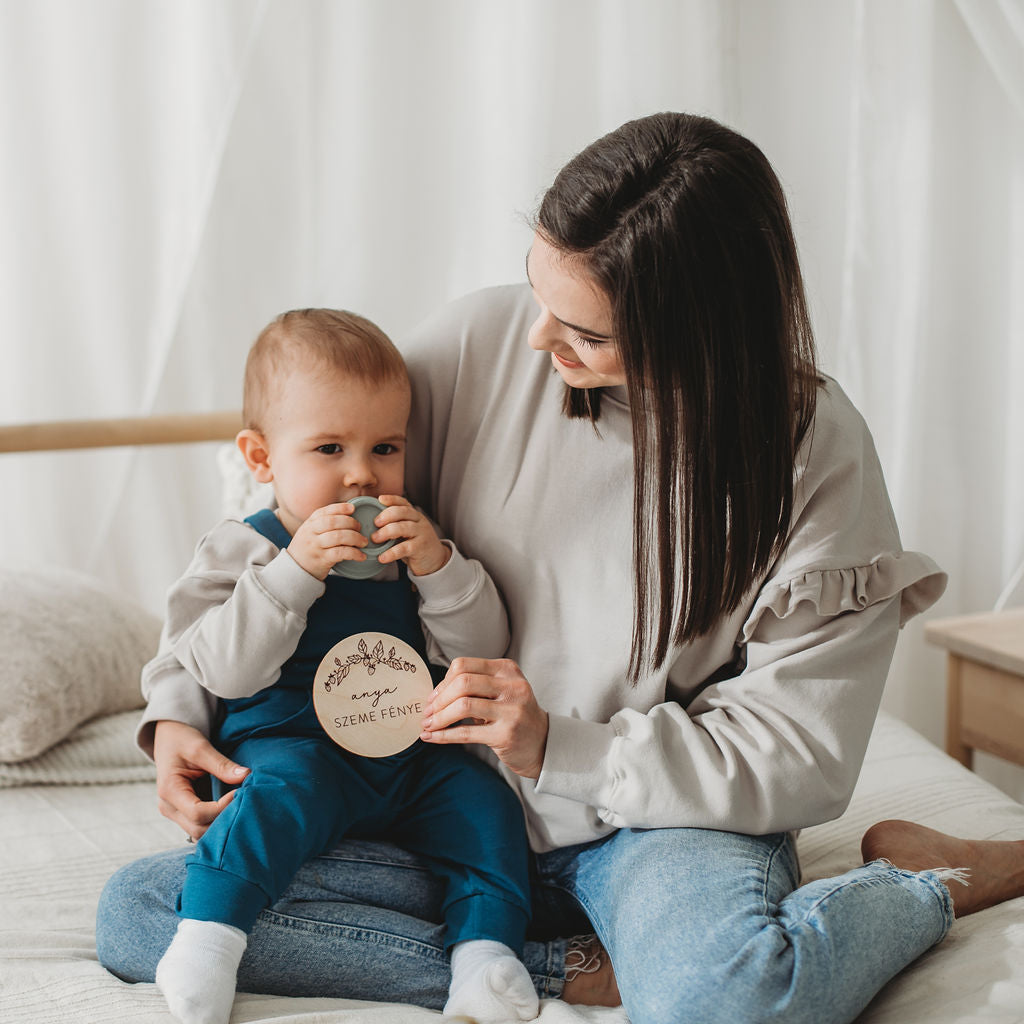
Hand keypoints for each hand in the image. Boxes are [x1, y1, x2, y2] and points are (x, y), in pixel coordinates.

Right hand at [153, 720, 248, 840]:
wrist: (169, 738)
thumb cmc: (182, 739)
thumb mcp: (201, 747)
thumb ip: (222, 765)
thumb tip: (246, 776)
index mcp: (169, 791)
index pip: (198, 813)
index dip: (222, 807)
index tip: (240, 792)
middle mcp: (169, 807)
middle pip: (199, 829)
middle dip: (223, 819)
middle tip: (244, 801)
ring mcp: (175, 812)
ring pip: (200, 832)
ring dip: (221, 822)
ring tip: (239, 805)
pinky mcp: (184, 812)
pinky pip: (202, 824)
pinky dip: (217, 819)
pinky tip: (231, 807)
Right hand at [287, 502, 367, 578]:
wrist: (294, 570)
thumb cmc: (307, 548)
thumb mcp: (310, 532)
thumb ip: (324, 523)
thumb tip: (349, 514)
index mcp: (310, 523)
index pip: (325, 511)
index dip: (340, 508)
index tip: (353, 508)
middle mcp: (311, 533)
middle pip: (333, 522)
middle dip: (350, 523)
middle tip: (360, 528)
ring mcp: (316, 546)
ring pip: (338, 537)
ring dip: (355, 538)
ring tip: (363, 542)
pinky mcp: (322, 560)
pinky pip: (340, 553)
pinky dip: (354, 553)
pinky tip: (361, 555)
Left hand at [374, 495, 450, 575]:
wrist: (435, 560)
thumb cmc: (415, 544)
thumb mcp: (407, 531)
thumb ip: (394, 525)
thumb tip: (370, 523)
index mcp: (414, 515)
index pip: (403, 502)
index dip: (392, 499)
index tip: (379, 499)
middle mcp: (419, 521)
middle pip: (403, 512)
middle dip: (386, 515)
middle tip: (375, 523)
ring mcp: (422, 533)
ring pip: (403, 528)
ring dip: (386, 532)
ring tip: (374, 539)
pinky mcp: (421, 548)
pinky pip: (404, 548)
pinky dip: (391, 553)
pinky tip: (382, 557)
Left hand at [420, 657, 548, 778]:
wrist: (543, 743)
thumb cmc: (514, 714)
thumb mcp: (501, 691)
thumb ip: (475, 685)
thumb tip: (434, 694)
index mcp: (507, 669)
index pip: (464, 665)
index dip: (443, 681)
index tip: (433, 697)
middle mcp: (512, 686)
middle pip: (463, 682)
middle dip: (439, 699)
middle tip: (428, 712)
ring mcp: (511, 710)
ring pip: (463, 706)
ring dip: (439, 717)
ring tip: (428, 725)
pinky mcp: (506, 734)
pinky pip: (466, 733)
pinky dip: (444, 735)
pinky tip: (432, 737)